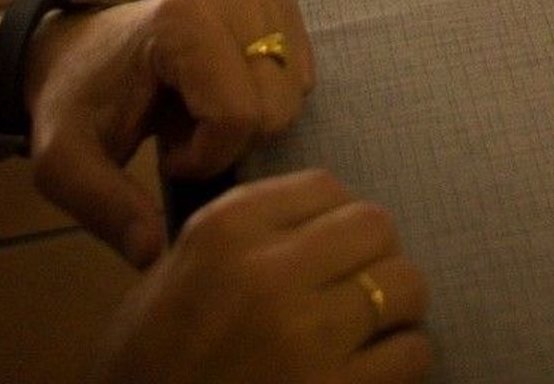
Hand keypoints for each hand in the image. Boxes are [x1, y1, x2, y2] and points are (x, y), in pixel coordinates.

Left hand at [25, 0, 313, 269]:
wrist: (81, 49)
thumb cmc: (77, 99)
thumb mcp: (65, 162)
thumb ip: (106, 207)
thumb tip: (154, 254)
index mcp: (183, 21)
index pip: (236, 115)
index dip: (206, 157)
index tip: (167, 156)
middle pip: (272, 106)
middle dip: (230, 141)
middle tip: (182, 133)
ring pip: (291, 94)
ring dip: (248, 121)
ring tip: (197, 111)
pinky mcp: (278, 3)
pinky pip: (299, 76)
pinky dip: (265, 98)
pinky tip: (222, 91)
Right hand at [85, 169, 429, 383]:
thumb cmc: (143, 366)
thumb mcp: (170, 276)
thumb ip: (238, 236)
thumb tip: (311, 220)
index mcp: (228, 230)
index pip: (325, 187)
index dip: (336, 218)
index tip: (331, 248)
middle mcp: (272, 271)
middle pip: (374, 226)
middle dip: (374, 254)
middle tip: (358, 286)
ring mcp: (308, 337)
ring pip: (405, 284)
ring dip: (398, 304)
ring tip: (375, 327)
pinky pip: (411, 353)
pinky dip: (404, 357)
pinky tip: (376, 369)